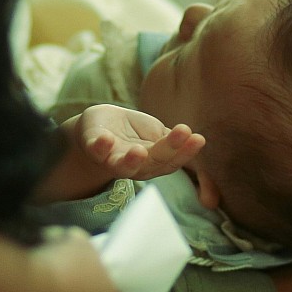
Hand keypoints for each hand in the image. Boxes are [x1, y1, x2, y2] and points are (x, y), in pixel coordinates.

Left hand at [74, 104, 204, 180]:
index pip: (172, 159)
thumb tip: (195, 139)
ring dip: (131, 160)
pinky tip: (105, 139)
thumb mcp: (156, 133)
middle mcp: (135, 166)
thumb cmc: (133, 132)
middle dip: (169, 148)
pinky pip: (96, 151)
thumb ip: (170, 139)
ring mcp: (113, 160)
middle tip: (184, 131)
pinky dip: (99, 146)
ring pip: (123, 167)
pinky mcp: (93, 148)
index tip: (198, 138)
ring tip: (139, 151)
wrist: (100, 125)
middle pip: (154, 161)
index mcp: (154, 161)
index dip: (186, 151)